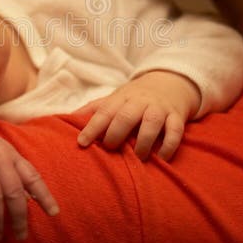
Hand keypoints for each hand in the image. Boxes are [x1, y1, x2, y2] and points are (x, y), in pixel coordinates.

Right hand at [0, 116, 59, 241]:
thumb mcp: (3, 153)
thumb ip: (16, 174)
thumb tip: (30, 200)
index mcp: (13, 157)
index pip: (33, 177)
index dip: (45, 195)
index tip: (54, 213)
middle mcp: (0, 160)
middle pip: (14, 192)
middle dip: (19, 217)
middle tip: (20, 236)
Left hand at [75, 71, 200, 160]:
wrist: (169, 83)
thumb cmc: (135, 97)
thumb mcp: (114, 98)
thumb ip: (93, 109)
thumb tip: (66, 119)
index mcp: (121, 98)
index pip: (104, 111)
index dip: (92, 127)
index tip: (81, 143)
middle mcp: (140, 102)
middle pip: (126, 116)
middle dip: (116, 134)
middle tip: (110, 149)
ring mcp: (159, 109)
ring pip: (152, 122)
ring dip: (143, 142)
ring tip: (137, 158)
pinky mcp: (177, 117)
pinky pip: (175, 131)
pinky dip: (169, 145)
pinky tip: (161, 158)